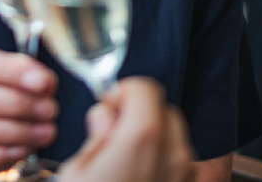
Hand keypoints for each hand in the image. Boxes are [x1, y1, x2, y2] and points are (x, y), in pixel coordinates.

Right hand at [60, 78, 193, 181]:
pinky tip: (137, 175)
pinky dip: (161, 159)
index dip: (122, 92)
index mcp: (142, 138)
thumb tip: (105, 118)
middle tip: (113, 136)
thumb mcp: (77, 170)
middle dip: (138, 115)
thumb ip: (96, 135)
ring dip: (151, 139)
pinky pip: (178, 161)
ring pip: (174, 136)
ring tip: (124, 161)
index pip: (145, 88)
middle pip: (162, 109)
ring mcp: (184, 174)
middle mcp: (173, 153)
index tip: (109, 106)